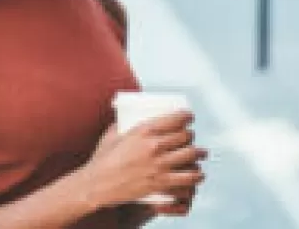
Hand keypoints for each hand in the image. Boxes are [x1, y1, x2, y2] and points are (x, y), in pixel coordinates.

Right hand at [80, 111, 206, 210]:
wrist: (97, 185)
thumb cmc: (102, 159)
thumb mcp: (112, 134)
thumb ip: (122, 122)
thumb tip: (127, 113)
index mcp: (143, 130)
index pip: (175, 119)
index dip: (187, 116)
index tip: (189, 117)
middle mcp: (154, 146)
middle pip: (185, 136)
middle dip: (191, 136)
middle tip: (191, 138)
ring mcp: (158, 165)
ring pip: (191, 155)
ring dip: (199, 154)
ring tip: (201, 154)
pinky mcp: (160, 183)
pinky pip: (187, 178)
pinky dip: (196, 175)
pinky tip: (198, 174)